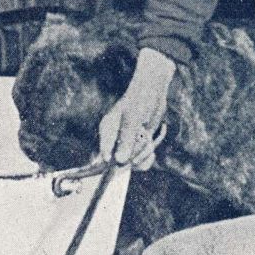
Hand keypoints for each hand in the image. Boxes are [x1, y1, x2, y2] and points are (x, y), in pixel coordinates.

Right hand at [98, 47, 175, 169]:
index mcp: (106, 131)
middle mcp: (113, 139)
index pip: (103, 155)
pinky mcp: (137, 145)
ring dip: (144, 154)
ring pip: (132, 162)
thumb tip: (120, 161)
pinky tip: (152, 145)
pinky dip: (148, 156)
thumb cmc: (140, 99)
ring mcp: (125, 143)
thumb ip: (126, 139)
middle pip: (119, 163)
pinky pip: (141, 160)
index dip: (112, 163)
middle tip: (144, 138)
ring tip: (148, 137)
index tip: (123, 163)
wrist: (152, 91)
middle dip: (135, 155)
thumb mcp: (133, 119)